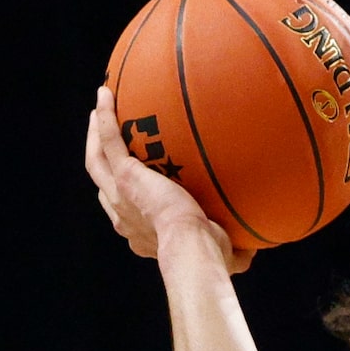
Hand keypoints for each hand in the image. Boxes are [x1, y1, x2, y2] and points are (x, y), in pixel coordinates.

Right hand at [86, 85, 253, 275]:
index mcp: (140, 234)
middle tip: (104, 140)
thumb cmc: (211, 256)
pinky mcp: (125, 176)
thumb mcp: (222, 254)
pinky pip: (110, 139)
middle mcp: (124, 215)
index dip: (124, 196)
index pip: (126, 211)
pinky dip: (106, 116)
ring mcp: (120, 194)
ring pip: (97, 160)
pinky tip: (106, 94)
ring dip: (95, 135)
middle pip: (103, 183)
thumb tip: (254, 249)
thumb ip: (235, 250)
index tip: (133, 182)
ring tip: (99, 111)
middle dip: (102, 161)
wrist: (194, 246)